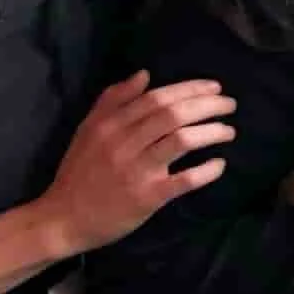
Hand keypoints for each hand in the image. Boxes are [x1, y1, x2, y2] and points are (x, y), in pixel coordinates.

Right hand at [38, 72, 236, 254]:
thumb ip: (112, 101)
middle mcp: (123, 144)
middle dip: (209, 105)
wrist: (63, 219)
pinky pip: (185, 180)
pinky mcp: (148, 197)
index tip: (215, 88)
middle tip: (231, 105)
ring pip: (182, 141)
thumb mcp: (87, 131)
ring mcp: (136, 170)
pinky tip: (220, 164)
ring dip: (212, 132)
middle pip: (173, 115)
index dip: (190, 89)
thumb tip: (143, 74)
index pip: (157, 98)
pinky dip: (207, 170)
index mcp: (109, 125)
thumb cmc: (80, 172)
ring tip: (229, 131)